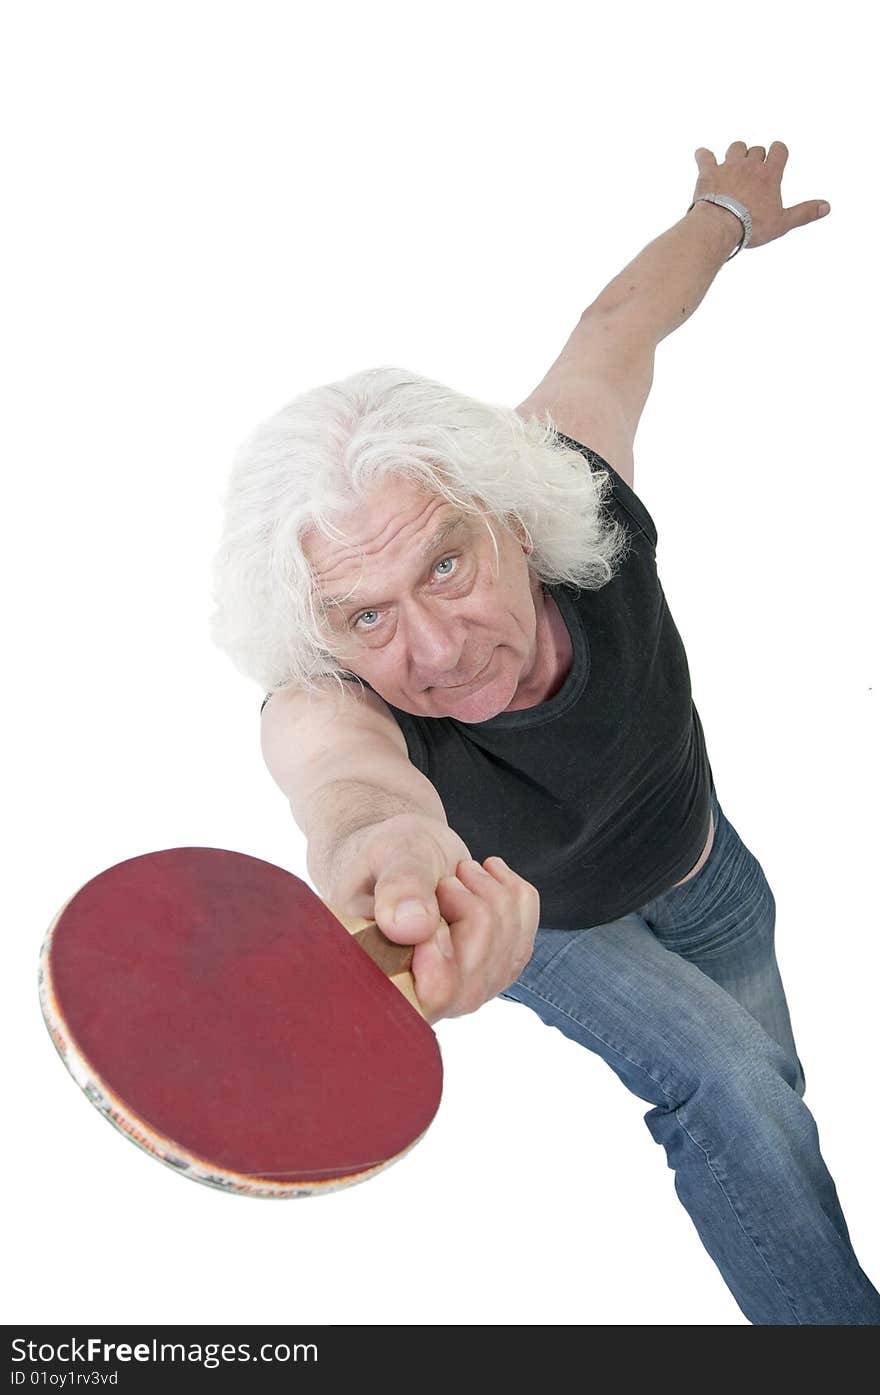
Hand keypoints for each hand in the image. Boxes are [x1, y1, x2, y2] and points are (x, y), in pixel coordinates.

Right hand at [368, 826, 539, 1024]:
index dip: (440, 950)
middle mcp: (420, 997)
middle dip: (472, 909)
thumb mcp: (390, 854)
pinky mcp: (492, 971)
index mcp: (380, 975)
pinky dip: (514, 896)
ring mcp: (461, 989)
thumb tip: (413, 928)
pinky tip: (489, 877)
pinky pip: (525, 937)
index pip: (427, 996)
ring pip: (504, 954)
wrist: (408, 852)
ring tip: (464, 873)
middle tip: (448, 878)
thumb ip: (400, 887)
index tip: (440, 894)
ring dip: (493, 897)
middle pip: (472, 975)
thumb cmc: (390, 854)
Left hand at [692, 141, 829, 249]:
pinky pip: (705, 156)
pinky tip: (702, 157)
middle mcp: (749, 165)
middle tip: (754, 172)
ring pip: (736, 147)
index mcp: (769, 174)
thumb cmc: (752, 226)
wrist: (720, 226)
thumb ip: (804, 212)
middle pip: (757, 149)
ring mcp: (728, 166)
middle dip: (757, 157)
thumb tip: (827, 207)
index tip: (777, 157)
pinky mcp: (708, 173)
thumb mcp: (782, 223)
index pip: (779, 150)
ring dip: (737, 152)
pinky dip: (704, 155)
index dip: (779, 152)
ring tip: (735, 165)